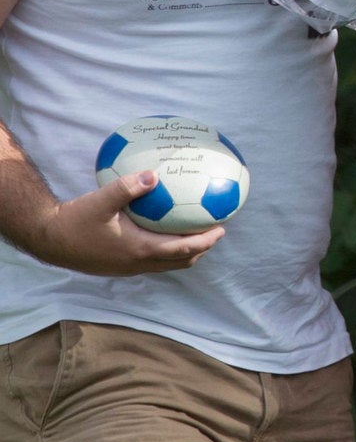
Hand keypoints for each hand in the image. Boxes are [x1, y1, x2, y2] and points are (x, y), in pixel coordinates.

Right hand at [24, 173, 225, 275]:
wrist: (48, 240)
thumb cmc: (74, 221)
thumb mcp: (100, 200)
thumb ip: (127, 187)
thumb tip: (153, 175)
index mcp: (140, 250)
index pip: (184, 250)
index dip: (206, 241)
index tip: (222, 228)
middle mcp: (137, 263)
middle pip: (181, 261)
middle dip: (202, 248)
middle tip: (215, 231)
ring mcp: (128, 267)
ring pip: (167, 264)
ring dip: (185, 251)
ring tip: (194, 232)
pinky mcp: (119, 265)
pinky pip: (152, 259)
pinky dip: (166, 249)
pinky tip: (161, 230)